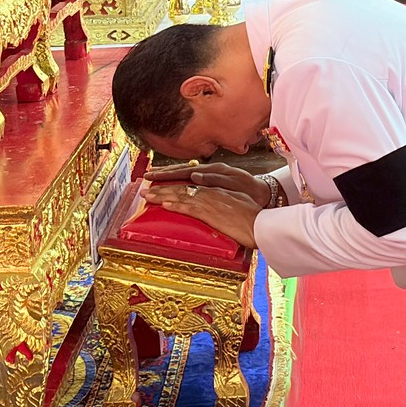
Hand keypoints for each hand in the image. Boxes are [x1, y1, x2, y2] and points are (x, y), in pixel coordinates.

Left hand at [148, 180, 263, 247]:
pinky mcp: (209, 213)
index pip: (189, 183)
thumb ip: (222, 198)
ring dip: (161, 195)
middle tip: (145, 188)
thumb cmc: (251, 215)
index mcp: (215, 188)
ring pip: (180, 195)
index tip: (160, 184)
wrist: (260, 223)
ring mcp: (208, 201)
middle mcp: (210, 191)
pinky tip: (164, 205)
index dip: (173, 183)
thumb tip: (213, 200)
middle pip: (180, 186)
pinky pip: (188, 207)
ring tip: (147, 195)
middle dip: (161, 187)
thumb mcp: (235, 201)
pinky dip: (175, 205)